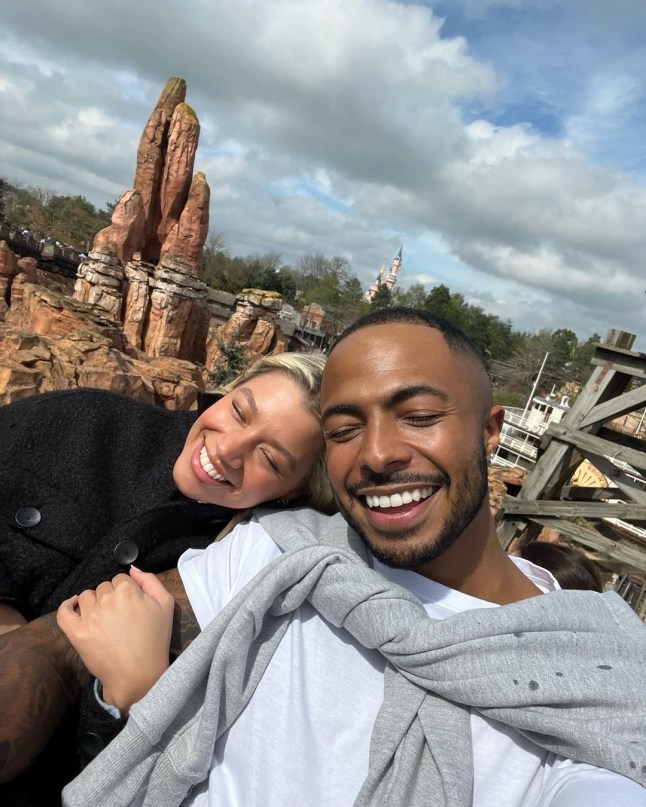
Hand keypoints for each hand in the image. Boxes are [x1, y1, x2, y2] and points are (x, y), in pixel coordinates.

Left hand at [57, 567, 174, 713]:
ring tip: (104, 617)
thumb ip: (150, 580)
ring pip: (87, 596)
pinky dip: (67, 606)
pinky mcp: (77, 633)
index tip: (131, 605)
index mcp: (128, 590)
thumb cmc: (155, 640)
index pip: (121, 579)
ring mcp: (89, 616)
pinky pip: (64, 612)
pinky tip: (74, 605)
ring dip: (94, 602)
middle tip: (120, 616)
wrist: (139, 674)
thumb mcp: (166, 604)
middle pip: (104, 587)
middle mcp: (106, 599)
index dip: (127, 591)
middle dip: (111, 596)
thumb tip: (132, 569)